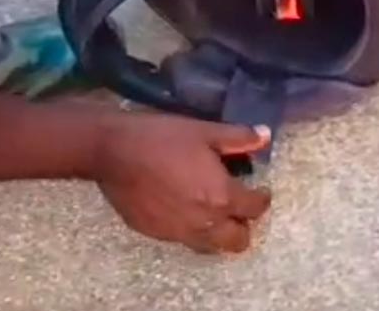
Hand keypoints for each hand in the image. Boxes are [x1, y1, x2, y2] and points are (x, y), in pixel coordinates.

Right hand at [93, 112, 272, 253]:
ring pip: (211, 246)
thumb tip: (265, 137)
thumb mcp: (204, 131)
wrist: (112, 151)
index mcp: (220, 196)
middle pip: (238, 240)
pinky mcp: (156, 234)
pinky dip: (192, 229)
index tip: (260, 190)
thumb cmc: (161, 137)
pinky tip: (183, 207)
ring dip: (218, 232)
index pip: (254, 209)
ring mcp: (178, 232)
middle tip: (237, 204)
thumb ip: (238, 138)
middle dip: (243, 224)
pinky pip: (184, 239)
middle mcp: (204, 222)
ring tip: (212, 210)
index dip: (262, 198)